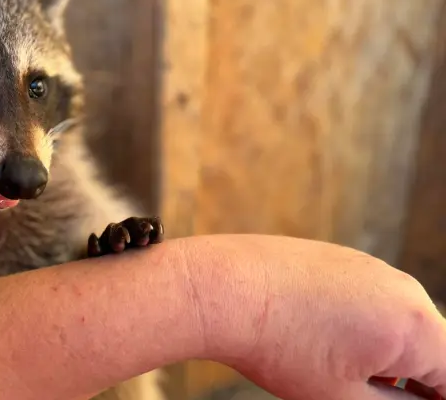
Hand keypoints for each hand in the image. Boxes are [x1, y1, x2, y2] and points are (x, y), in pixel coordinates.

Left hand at [186, 235, 445, 399]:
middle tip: (368, 393)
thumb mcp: (346, 399)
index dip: (435, 399)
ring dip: (387, 358)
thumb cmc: (279, 346)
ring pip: (399, 325)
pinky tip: (321, 344)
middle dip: (413, 384)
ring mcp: (368, 267)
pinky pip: (370, 301)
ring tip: (341, 374)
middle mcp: (400, 287)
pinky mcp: (339, 260)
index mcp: (416, 325)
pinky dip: (362, 329)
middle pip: (432, 350)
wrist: (221, 288)